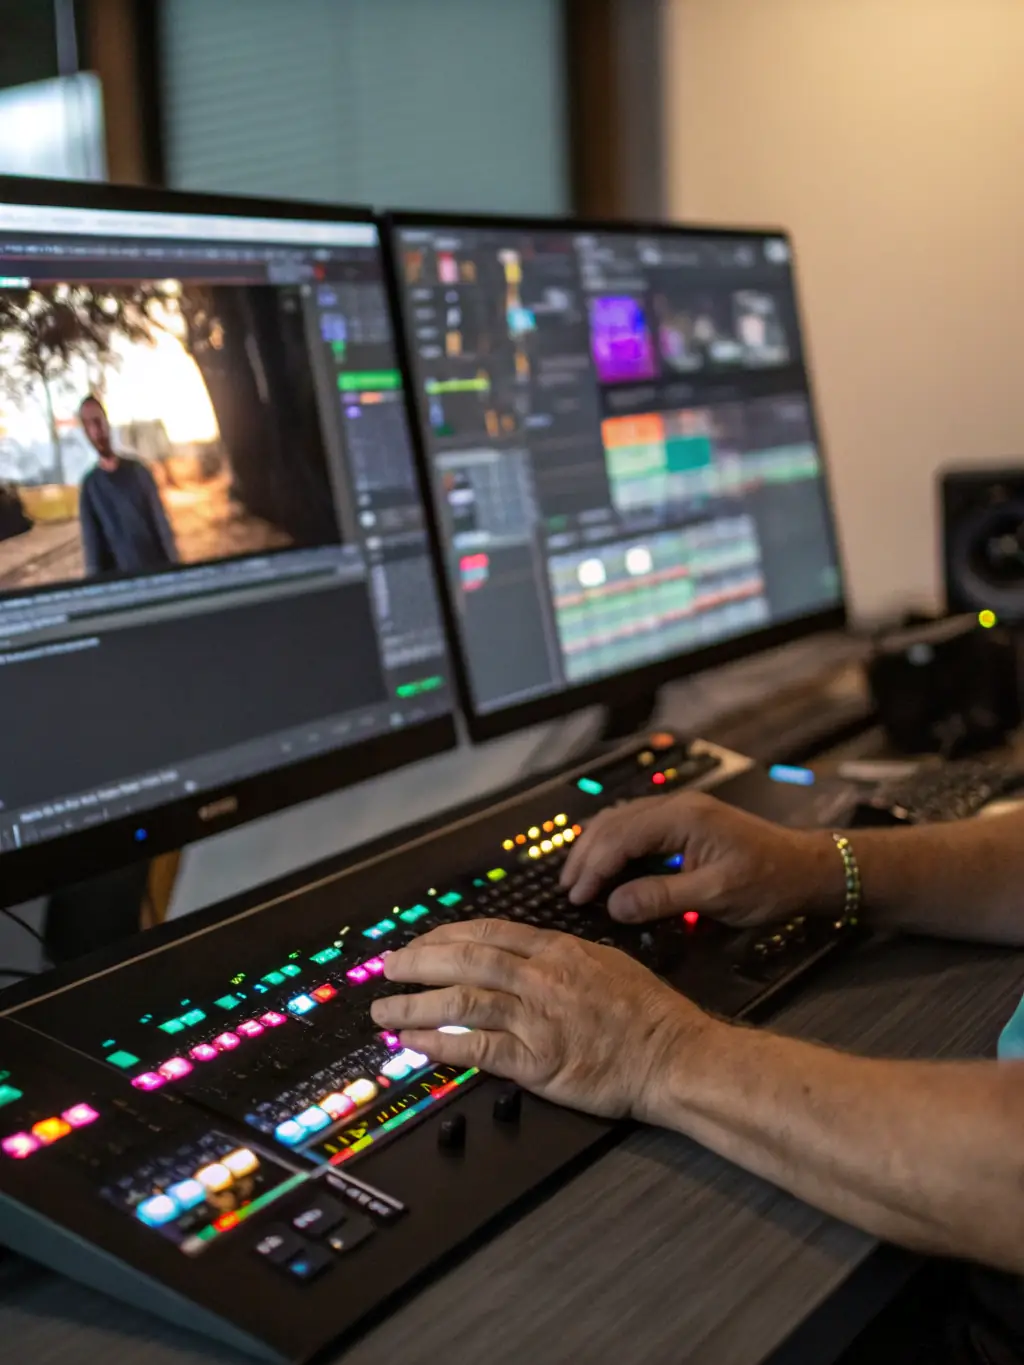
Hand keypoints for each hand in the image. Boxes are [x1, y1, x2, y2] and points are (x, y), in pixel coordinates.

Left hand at [370, 918, 707, 1120]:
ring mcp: (537, 1018)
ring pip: (461, 1001)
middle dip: (418, 962)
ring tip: (384, 1010)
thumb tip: (524, 955)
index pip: (488, 933)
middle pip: (464, 959)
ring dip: (415, 1004)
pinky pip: (477, 1048)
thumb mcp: (606, 963)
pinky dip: (441, 1044)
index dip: (446, 936)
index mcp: (558, 950)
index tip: (420, 944)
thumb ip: (562, 957)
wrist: (674, 1055)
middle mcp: (542, 978)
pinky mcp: (537, 1061)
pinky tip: (415, 1044)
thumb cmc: (648, 1013)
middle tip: (387, 967)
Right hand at [560, 791, 839, 928]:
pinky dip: (614, 845)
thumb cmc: (770, 881)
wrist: (807, 868)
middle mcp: (677, 807)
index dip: (594, 867)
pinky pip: (637, 827)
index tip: (576, 897)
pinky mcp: (685, 824)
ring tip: (578, 878)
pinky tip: (606, 864)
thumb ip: (662, 897)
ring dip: (596, 848)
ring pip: (621, 821)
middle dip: (586, 855)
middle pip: (614, 823)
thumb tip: (614, 905)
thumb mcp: (716, 896)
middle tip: (567, 889)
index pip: (621, 836)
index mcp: (682, 818)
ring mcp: (681, 812)